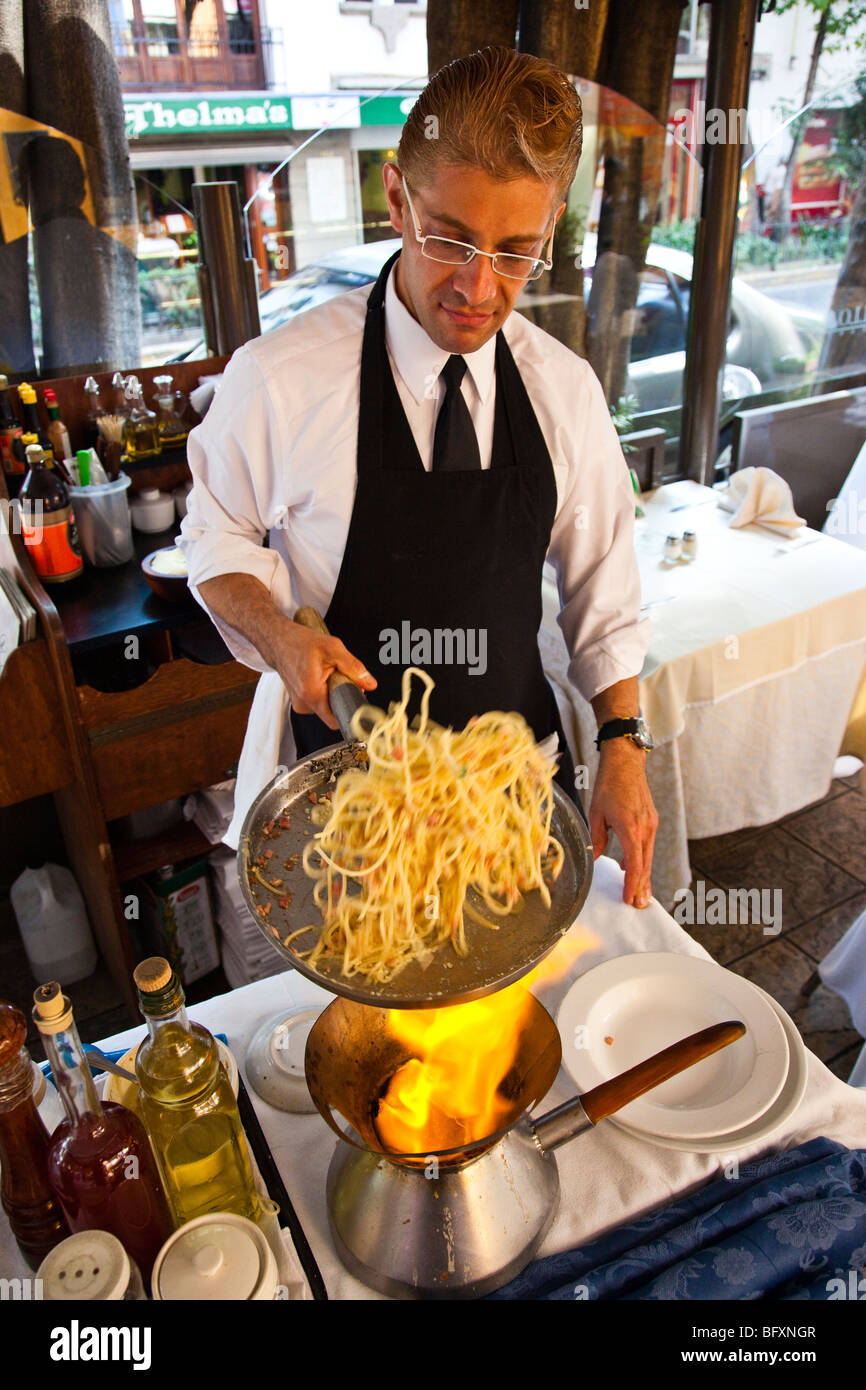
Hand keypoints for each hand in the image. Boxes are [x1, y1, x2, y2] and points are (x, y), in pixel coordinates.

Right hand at [275, 620, 376, 729]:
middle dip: (342, 695)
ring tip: (326, 673)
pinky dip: (324, 691)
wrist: (279, 641)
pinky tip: (320, 677)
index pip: (336, 720)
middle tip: (339, 676)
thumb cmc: (300, 642)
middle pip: (334, 710)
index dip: (350, 709)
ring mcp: (300, 705)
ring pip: (327, 706)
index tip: (355, 695)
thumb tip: (370, 683)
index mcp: (311, 694)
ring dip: (333, 692)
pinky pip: (320, 702)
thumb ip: (353, 667)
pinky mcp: (299, 702)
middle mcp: (303, 704)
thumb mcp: (333, 648)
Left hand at [588, 738, 657, 907]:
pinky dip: (644, 861)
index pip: (634, 863)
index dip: (632, 884)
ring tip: (642, 895)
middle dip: (642, 887)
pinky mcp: (651, 820)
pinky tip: (638, 871)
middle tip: (639, 906)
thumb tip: (598, 859)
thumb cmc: (608, 785)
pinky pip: (648, 846)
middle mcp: (645, 828)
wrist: (626, 762)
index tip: (628, 899)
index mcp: (630, 828)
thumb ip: (598, 838)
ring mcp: (651, 824)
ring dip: (645, 876)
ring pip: (649, 857)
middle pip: (645, 864)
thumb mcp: (596, 813)